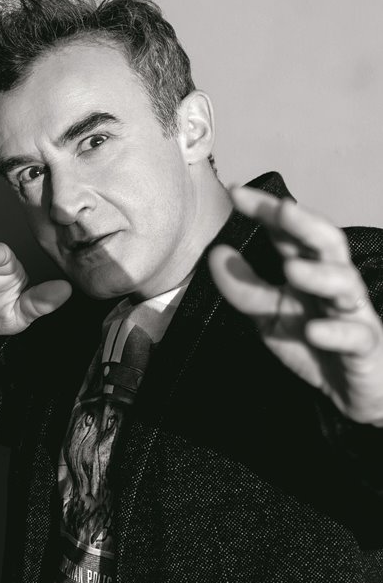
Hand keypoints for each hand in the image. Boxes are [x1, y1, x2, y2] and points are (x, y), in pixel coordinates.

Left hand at [208, 186, 382, 424]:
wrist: (351, 390)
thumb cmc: (315, 344)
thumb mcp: (270, 315)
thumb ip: (244, 287)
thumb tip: (216, 253)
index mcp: (309, 270)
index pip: (289, 233)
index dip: (266, 211)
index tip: (235, 192)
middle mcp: (333, 284)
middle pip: (328, 243)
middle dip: (306, 224)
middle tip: (281, 210)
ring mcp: (353, 312)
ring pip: (347, 283)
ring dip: (320, 274)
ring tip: (292, 270)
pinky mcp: (366, 346)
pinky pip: (356, 335)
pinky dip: (336, 331)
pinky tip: (315, 330)